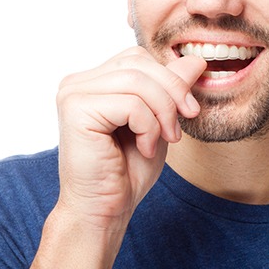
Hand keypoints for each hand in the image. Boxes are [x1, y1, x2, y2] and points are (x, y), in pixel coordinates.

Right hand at [54, 47, 206, 231]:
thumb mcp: (160, 120)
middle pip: (138, 63)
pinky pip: (130, 103)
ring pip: (137, 81)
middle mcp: (77, 82)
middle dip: (171, 92)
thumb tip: (196, 60)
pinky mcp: (76, 109)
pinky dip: (148, 127)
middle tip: (180, 126)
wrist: (105, 210)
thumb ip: (171, 88)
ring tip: (164, 139)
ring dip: (162, 112)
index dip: (170, 79)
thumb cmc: (128, 169)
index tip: (188, 110)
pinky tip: (145, 148)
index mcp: (93, 80)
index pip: (138, 57)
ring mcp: (72, 93)